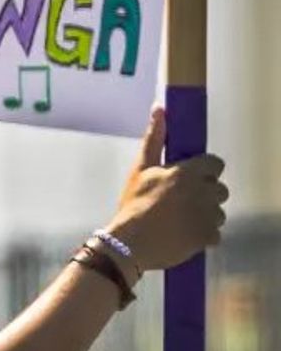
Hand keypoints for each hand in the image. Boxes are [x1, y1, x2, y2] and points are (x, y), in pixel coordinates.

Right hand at [101, 106, 226, 275]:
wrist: (130, 242)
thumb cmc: (134, 202)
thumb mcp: (141, 168)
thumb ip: (154, 138)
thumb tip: (159, 108)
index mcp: (188, 173)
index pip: (215, 164)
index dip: (204, 169)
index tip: (189, 176)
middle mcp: (203, 193)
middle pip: (219, 188)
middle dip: (205, 192)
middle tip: (182, 199)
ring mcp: (208, 217)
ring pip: (218, 211)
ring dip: (205, 213)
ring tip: (180, 218)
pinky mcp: (208, 237)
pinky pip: (215, 233)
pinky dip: (203, 234)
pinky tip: (184, 234)